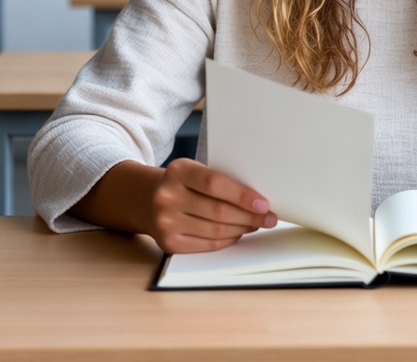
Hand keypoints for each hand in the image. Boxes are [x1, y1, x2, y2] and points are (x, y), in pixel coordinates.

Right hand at [147, 157, 276, 253]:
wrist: (147, 200)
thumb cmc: (182, 183)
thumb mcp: (194, 171)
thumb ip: (219, 180)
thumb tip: (257, 198)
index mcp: (178, 171)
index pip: (215, 184)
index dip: (242, 195)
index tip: (264, 203)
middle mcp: (168, 197)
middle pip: (218, 210)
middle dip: (249, 216)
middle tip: (269, 217)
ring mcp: (165, 222)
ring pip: (215, 230)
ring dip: (241, 228)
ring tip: (256, 223)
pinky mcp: (168, 243)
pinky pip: (206, 244)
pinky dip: (227, 240)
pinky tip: (238, 232)